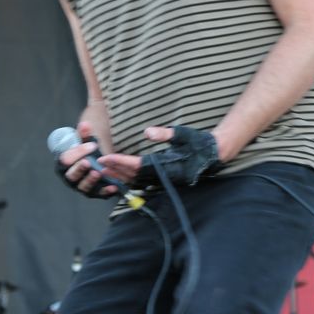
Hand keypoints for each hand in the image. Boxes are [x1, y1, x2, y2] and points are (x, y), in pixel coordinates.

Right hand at [56, 121, 118, 197]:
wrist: (93, 160)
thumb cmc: (85, 151)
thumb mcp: (84, 141)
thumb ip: (84, 134)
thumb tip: (85, 124)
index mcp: (64, 163)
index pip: (66, 159)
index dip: (77, 152)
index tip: (91, 145)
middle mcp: (70, 177)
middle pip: (72, 175)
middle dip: (79, 169)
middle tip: (88, 162)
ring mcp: (81, 186)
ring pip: (83, 186)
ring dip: (90, 180)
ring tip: (98, 172)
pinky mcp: (93, 192)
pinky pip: (98, 193)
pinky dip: (106, 191)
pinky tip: (113, 186)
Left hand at [101, 125, 220, 187]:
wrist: (215, 155)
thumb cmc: (199, 142)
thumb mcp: (183, 134)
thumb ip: (165, 133)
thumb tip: (147, 132)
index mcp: (167, 165)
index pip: (138, 165)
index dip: (120, 162)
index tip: (106, 157)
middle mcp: (164, 176)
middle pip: (134, 175)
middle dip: (116, 170)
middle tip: (98, 164)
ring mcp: (165, 180)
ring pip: (138, 180)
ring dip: (121, 175)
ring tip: (105, 170)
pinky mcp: (165, 180)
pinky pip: (144, 182)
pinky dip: (131, 178)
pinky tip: (121, 175)